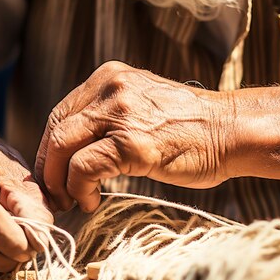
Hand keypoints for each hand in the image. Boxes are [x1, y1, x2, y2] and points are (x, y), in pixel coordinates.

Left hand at [35, 61, 231, 213]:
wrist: (231, 130)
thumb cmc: (190, 127)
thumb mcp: (141, 105)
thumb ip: (108, 115)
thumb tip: (73, 148)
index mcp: (110, 77)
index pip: (61, 113)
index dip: (50, 149)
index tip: (52, 174)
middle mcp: (111, 87)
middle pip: (56, 129)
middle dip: (48, 168)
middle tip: (54, 195)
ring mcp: (121, 113)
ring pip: (63, 147)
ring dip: (59, 182)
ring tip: (71, 202)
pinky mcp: (132, 142)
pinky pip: (84, 167)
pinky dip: (79, 189)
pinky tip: (91, 200)